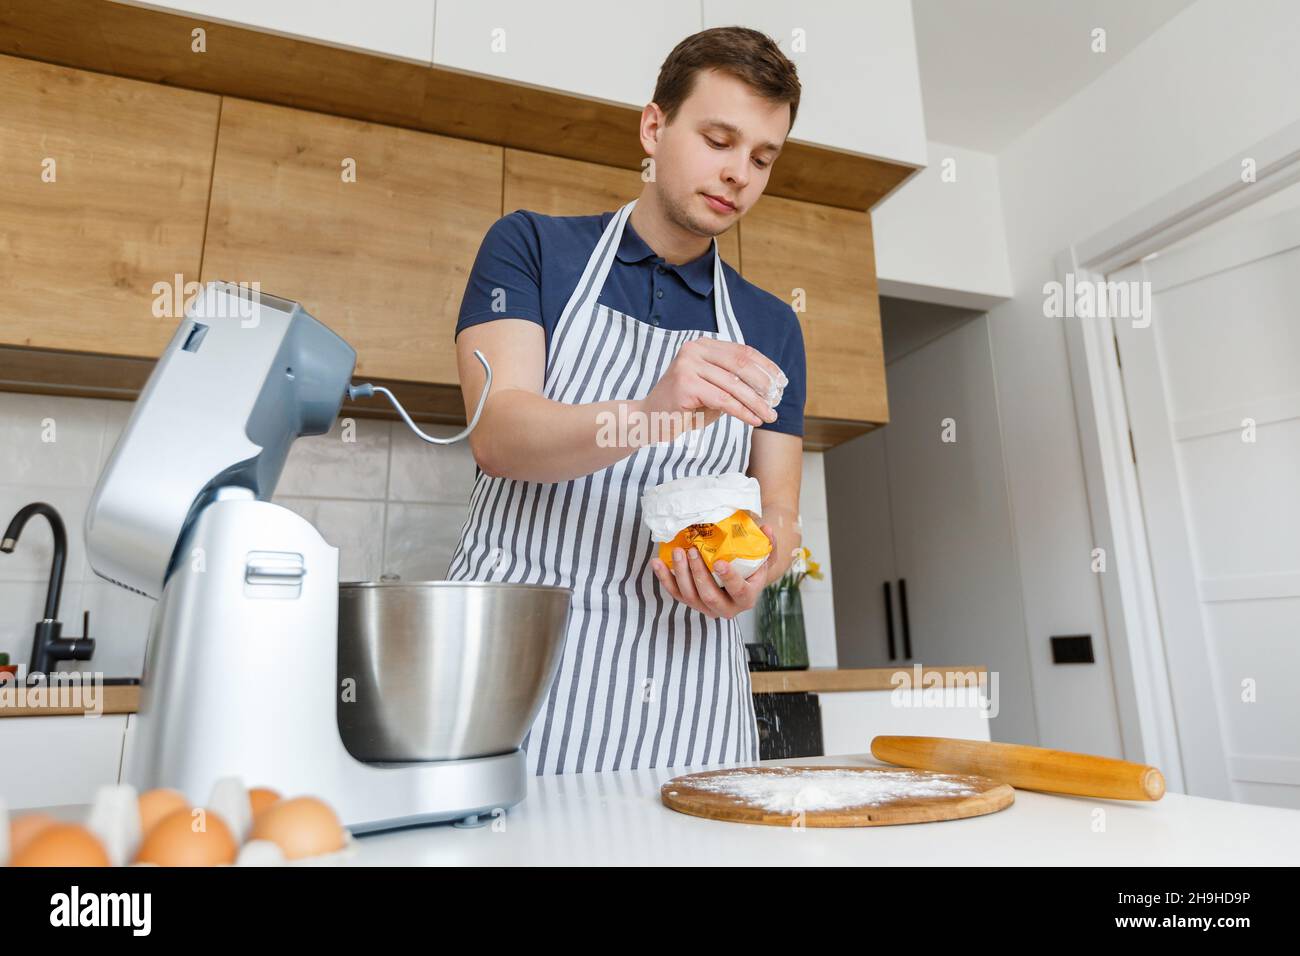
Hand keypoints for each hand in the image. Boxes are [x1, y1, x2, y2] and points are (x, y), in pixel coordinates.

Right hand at [641, 339, 780, 437]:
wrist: (648, 419)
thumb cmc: (684, 407)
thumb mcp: (713, 388)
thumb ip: (735, 382)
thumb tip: (770, 386)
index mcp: (703, 345)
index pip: (743, 351)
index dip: (766, 366)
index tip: (782, 382)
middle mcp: (694, 350)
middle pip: (741, 365)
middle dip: (764, 385)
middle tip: (777, 401)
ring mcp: (688, 365)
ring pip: (734, 385)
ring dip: (756, 403)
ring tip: (769, 416)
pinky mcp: (685, 385)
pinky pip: (723, 400)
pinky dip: (742, 411)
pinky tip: (753, 420)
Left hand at [649, 524, 775, 619]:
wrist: (741, 581)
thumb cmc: (753, 566)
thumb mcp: (766, 556)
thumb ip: (769, 544)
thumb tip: (767, 528)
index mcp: (747, 598)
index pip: (739, 591)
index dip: (729, 578)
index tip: (719, 562)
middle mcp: (726, 609)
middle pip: (709, 596)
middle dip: (698, 573)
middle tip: (692, 551)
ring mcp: (706, 608)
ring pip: (690, 596)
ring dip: (681, 573)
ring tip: (678, 552)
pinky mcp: (691, 603)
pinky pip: (675, 593)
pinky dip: (665, 578)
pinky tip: (657, 563)